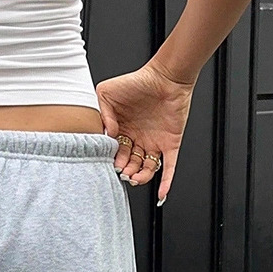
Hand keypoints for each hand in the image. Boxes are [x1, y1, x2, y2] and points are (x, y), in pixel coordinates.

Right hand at [95, 58, 195, 201]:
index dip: (112, 161)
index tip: (108, 164)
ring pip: (146, 170)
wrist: (166, 76)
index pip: (115, 154)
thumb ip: (101, 114)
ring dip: (140, 178)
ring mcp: (154, 143)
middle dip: (125, 171)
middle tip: (121, 172)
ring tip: (134, 178)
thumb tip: (107, 134)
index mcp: (123, 131)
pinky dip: (166, 182)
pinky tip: (162, 195)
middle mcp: (138, 140)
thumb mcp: (106, 93)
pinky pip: (169, 168)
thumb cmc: (138, 81)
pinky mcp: (170, 144)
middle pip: (130, 165)